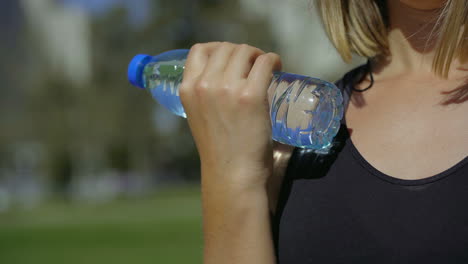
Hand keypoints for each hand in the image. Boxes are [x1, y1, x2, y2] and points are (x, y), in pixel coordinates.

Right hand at [179, 42, 281, 191]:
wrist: (232, 174)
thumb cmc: (220, 150)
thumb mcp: (200, 117)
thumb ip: (206, 95)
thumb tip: (227, 76)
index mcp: (188, 89)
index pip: (199, 50)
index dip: (219, 48)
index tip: (233, 58)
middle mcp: (204, 85)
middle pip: (226, 48)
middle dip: (243, 53)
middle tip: (255, 65)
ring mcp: (227, 89)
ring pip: (246, 52)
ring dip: (258, 55)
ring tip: (266, 67)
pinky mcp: (250, 95)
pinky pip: (265, 62)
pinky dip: (274, 60)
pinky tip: (277, 68)